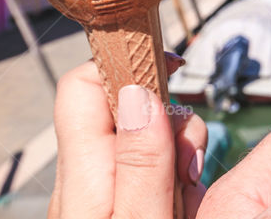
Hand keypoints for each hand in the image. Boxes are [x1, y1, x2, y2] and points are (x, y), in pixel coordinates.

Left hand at [49, 54, 207, 218]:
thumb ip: (142, 162)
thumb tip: (139, 93)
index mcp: (83, 175)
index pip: (83, 85)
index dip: (126, 65)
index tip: (171, 72)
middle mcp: (85, 177)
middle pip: (126, 109)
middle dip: (172, 123)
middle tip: (188, 167)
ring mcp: (102, 190)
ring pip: (146, 137)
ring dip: (180, 155)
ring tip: (186, 195)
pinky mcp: (121, 202)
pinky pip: (152, 169)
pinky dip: (176, 180)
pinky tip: (182, 207)